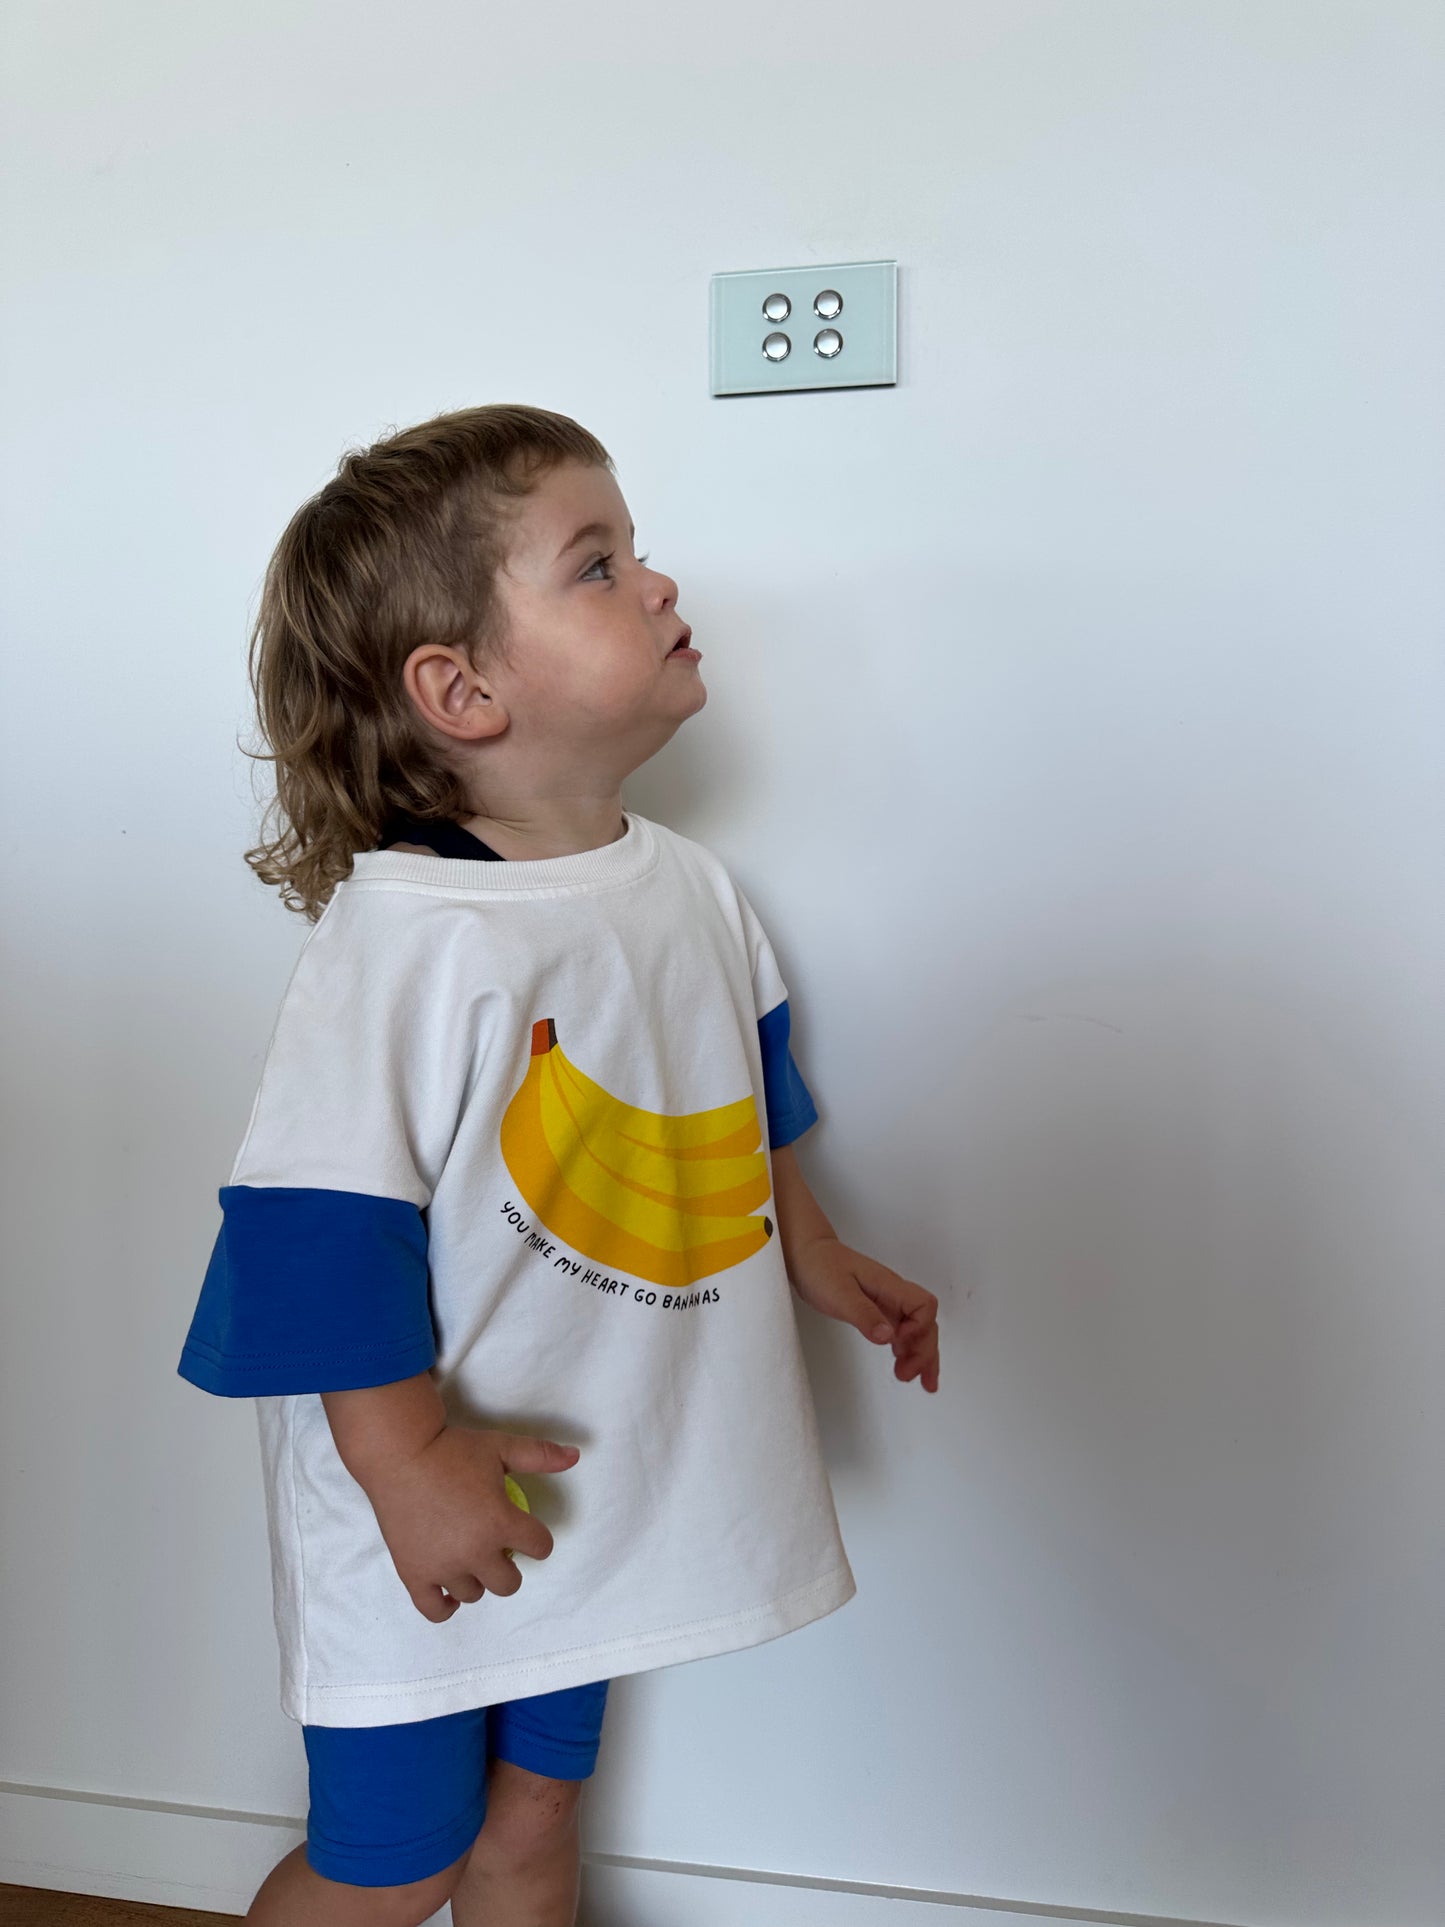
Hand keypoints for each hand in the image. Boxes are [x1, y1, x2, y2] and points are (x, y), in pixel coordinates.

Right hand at [361, 1427, 579, 1622]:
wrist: (400, 1454)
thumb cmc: (453, 1449)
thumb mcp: (501, 1447)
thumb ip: (540, 1455)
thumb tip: (576, 1456)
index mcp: (500, 1522)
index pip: (540, 1548)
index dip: (538, 1539)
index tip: (527, 1532)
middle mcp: (475, 1551)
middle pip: (508, 1583)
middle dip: (509, 1567)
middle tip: (496, 1547)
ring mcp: (443, 1567)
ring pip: (474, 1594)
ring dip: (477, 1579)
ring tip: (469, 1558)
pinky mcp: (414, 1574)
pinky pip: (435, 1610)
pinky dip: (446, 1607)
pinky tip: (450, 1592)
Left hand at [790, 1237, 939, 1392]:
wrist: (807, 1254)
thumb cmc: (821, 1267)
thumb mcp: (839, 1294)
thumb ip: (864, 1315)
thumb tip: (889, 1338)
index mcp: (890, 1287)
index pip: (923, 1306)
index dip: (919, 1327)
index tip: (897, 1343)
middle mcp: (894, 1295)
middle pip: (926, 1323)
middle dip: (923, 1351)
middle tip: (907, 1376)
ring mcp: (887, 1302)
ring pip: (917, 1330)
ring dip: (922, 1355)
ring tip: (921, 1382)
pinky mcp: (877, 1310)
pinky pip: (901, 1331)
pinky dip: (907, 1350)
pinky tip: (903, 1363)